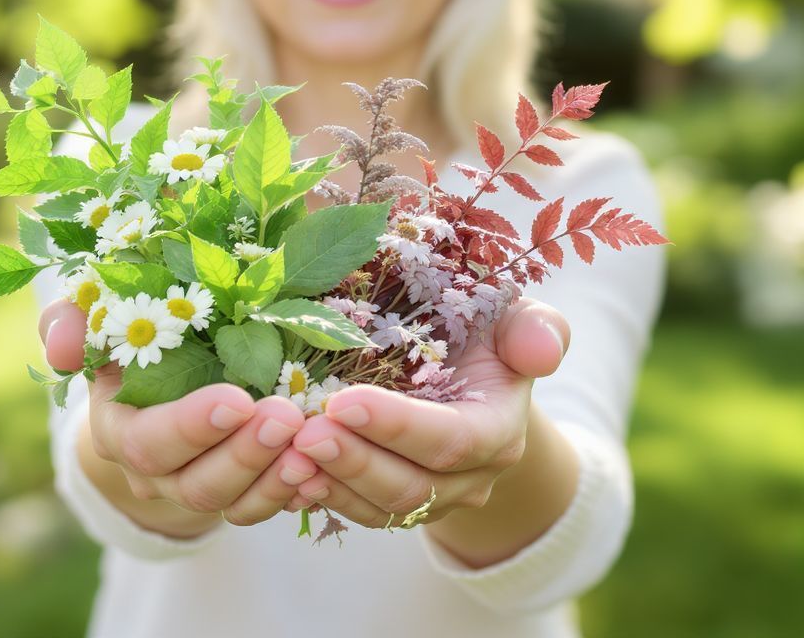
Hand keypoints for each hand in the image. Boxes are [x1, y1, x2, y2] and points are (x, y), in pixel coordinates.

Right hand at [38, 299, 320, 525]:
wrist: (155, 379)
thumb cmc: (128, 340)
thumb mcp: (97, 322)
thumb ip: (71, 323)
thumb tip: (61, 347)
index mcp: (119, 428)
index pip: (148, 442)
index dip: (191, 427)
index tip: (237, 399)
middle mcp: (155, 471)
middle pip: (196, 483)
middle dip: (243, 453)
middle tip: (286, 416)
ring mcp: (197, 486)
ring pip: (234, 502)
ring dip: (275, 477)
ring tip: (312, 445)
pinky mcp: (236, 492)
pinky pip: (262, 508)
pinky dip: (292, 493)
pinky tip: (321, 470)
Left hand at [286, 296, 570, 526]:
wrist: (475, 376)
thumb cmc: (487, 333)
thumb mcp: (515, 317)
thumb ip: (536, 329)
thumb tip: (544, 353)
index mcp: (498, 430)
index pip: (450, 440)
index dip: (397, 427)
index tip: (343, 402)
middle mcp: (470, 476)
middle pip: (411, 485)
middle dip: (354, 460)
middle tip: (303, 431)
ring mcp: (434, 496)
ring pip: (381, 507)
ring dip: (332, 483)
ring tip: (286, 455)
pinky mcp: (396, 501)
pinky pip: (360, 512)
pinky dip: (323, 495)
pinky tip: (287, 473)